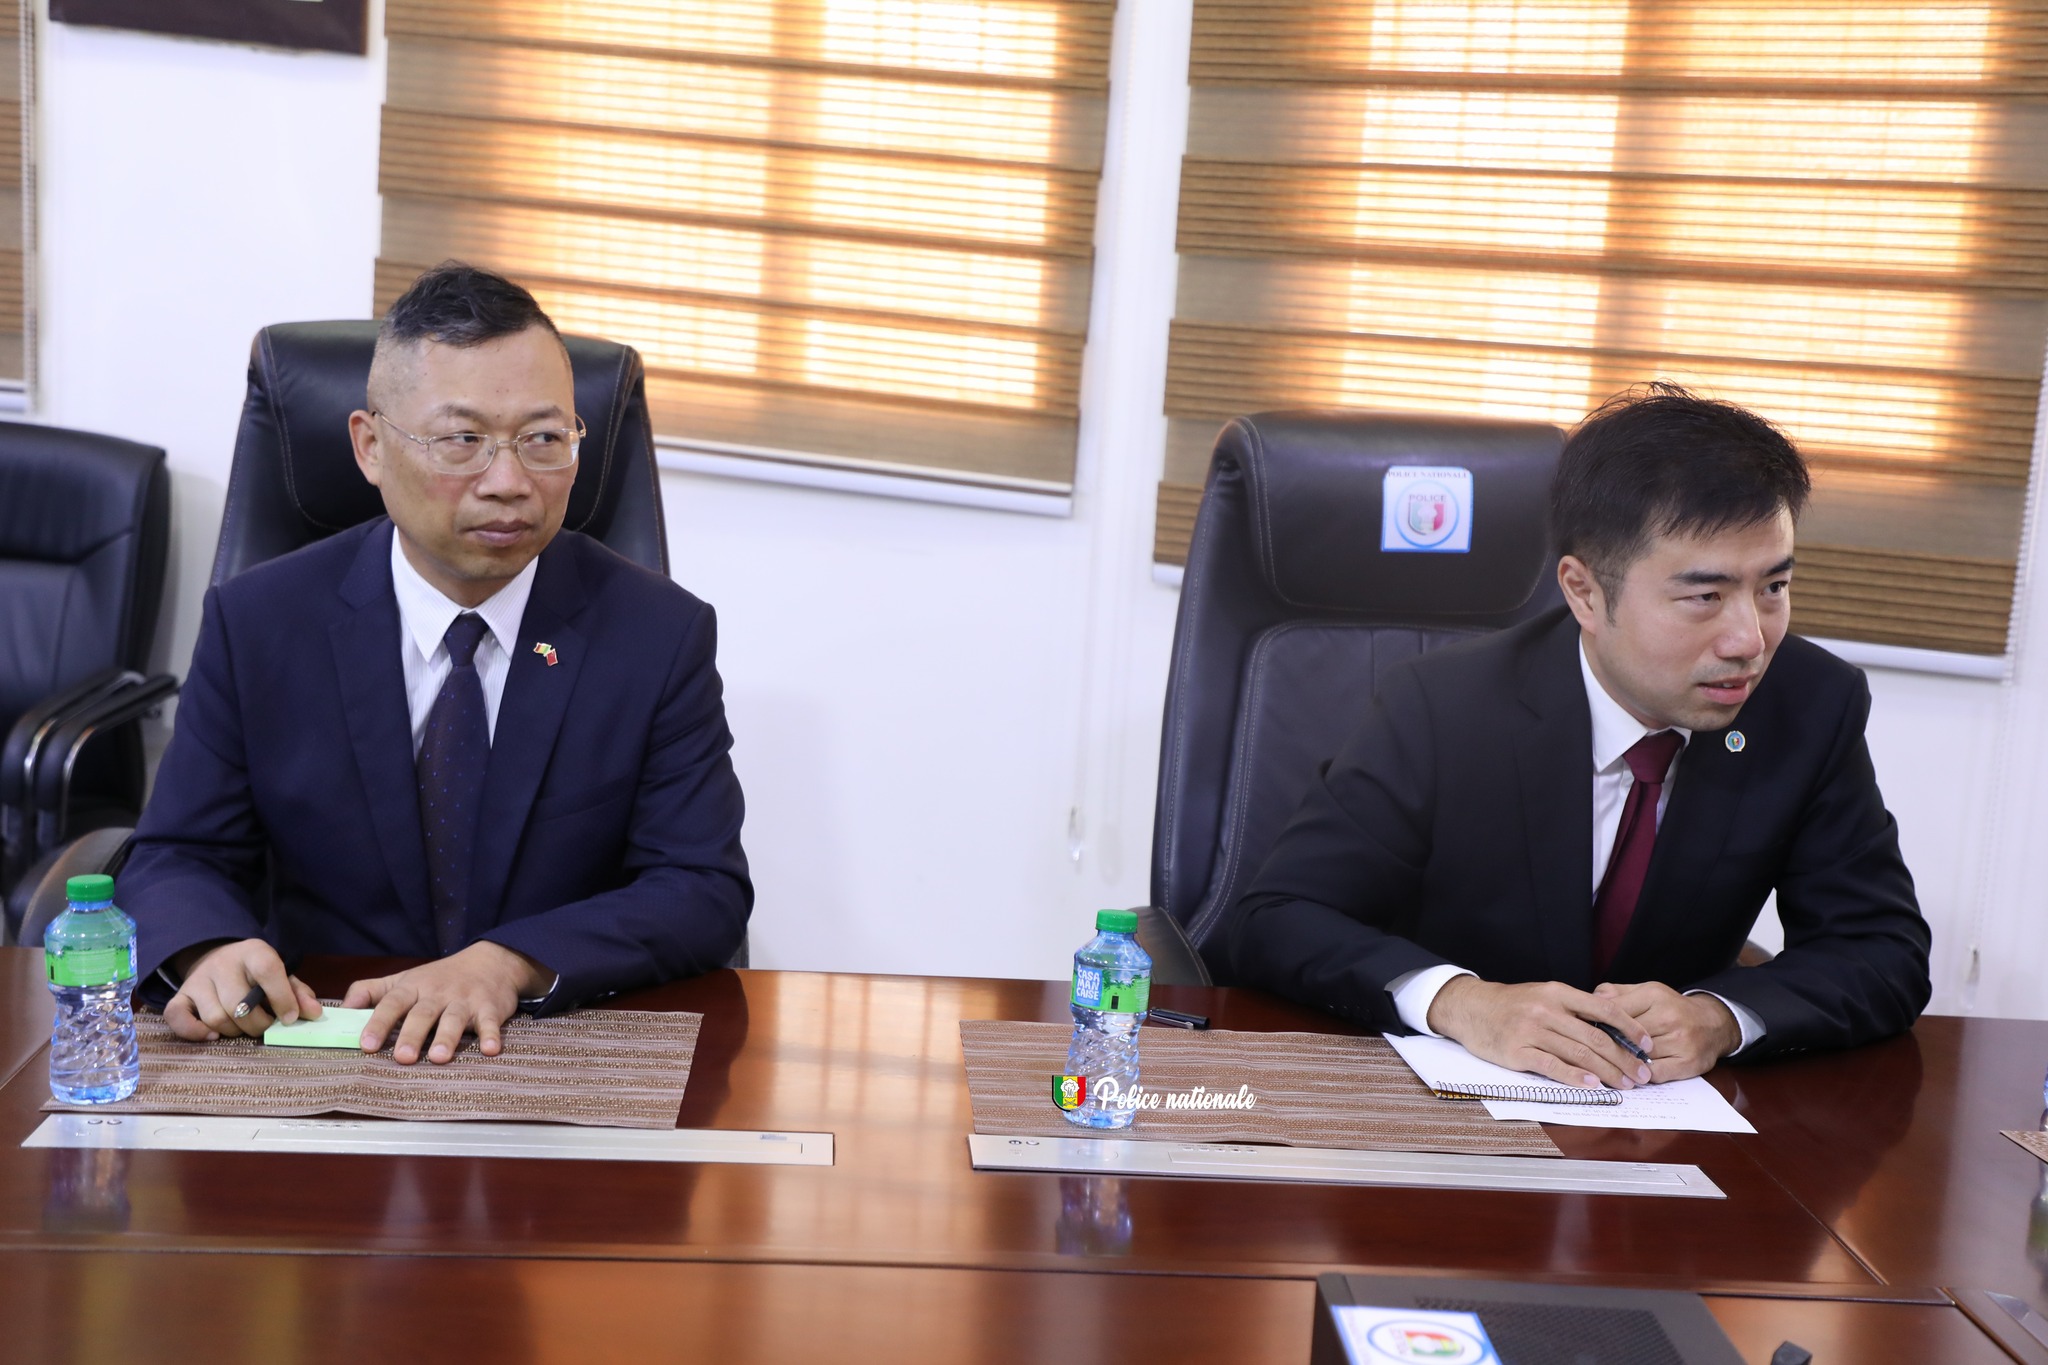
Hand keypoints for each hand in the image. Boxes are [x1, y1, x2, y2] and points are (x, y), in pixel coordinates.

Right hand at [164, 939, 322, 1041]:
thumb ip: (299, 993)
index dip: (282, 998)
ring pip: (215, 1017)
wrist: (218, 958)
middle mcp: (222, 964)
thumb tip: (314, 1013)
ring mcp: (198, 980)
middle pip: (239, 1004)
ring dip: (234, 1032)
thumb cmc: (256, 973)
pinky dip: (195, 1032)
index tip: (289, 1018)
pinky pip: (177, 1018)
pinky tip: (213, 1035)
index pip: (268, 970)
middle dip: (258, 1024)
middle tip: (266, 1026)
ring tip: (244, 1027)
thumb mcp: (281, 976)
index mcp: (254, 952)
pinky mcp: (180, 996)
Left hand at [344, 941, 551, 1064]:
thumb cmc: (440, 978)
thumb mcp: (404, 979)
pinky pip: (490, 1022)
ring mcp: (465, 1000)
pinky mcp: (490, 1008)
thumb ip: (371, 991)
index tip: (366, 1045)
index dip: (379, 1024)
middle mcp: (438, 993)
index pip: (392, 1004)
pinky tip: (490, 1049)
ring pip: (454, 1019)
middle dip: (412, 1035)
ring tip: (439, 1058)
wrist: (490, 962)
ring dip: (448, 1037)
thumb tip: (341, 1009)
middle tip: (403, 1058)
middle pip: (423, 1014)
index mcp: (413, 987)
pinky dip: (491, 1035)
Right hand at [1426, 977, 1654, 1089]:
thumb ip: (1573, 1008)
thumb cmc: (1511, 1004)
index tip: (1647, 1044)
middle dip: (1624, 1058)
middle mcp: (1547, 1010)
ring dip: (1607, 1072)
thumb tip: (1610, 1028)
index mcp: (1557, 993)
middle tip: (1642, 1074)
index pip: (1603, 1009)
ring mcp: (1531, 1031)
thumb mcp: (1543, 995)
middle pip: (1595, 1037)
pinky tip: (1593, 1086)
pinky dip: (1575, 1078)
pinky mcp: (1517, 1052)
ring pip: (1579, 1054)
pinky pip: (1552, 1066)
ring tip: (1625, 1084)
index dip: (1630, 1027)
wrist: (1470, 1008)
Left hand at [1595, 981, 1741, 1081]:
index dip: (1595, 1022)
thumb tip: (1592, 998)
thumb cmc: (1672, 1008)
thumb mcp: (1646, 992)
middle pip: (1625, 1036)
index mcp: (1654, 996)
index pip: (1615, 1011)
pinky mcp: (1689, 1063)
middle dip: (1605, 1045)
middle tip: (1587, 1052)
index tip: (1579, 1031)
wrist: (1714, 1023)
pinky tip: (1631, 1074)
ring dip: (1621, 1063)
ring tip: (1605, 1065)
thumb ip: (1618, 993)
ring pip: (1639, 1057)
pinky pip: (1656, 1074)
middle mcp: (1669, 1017)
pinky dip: (1641, 1076)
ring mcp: (1681, 1041)